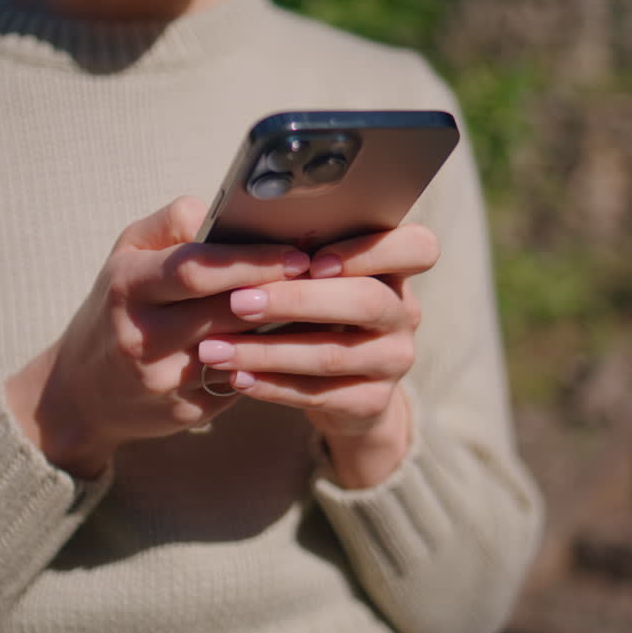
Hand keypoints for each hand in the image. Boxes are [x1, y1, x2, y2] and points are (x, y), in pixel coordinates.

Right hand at [4, 197, 309, 478]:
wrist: (81, 391)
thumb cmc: (120, 305)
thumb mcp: (128, 254)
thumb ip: (174, 223)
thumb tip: (225, 211)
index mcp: (128, 285)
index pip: (195, 268)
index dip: (250, 260)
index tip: (296, 252)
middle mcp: (141, 336)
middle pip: (224, 310)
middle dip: (279, 291)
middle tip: (324, 276)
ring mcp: (163, 379)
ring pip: (240, 349)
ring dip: (283, 328)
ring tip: (322, 304)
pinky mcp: (186, 410)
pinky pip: (242, 379)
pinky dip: (272, 359)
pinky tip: (300, 342)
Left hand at [197, 224, 439, 487]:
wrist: (339, 388)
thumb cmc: (313, 311)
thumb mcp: (314, 278)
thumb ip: (294, 253)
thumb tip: (231, 231)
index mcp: (396, 267)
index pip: (416, 248)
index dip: (368, 251)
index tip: (311, 260)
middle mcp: (405, 311)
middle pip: (366, 300)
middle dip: (296, 300)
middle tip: (238, 302)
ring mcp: (394, 359)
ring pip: (335, 353)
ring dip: (268, 351)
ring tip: (215, 349)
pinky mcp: (372, 402)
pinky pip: (321, 394)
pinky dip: (272, 386)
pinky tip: (236, 378)